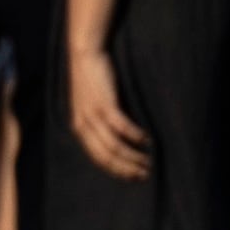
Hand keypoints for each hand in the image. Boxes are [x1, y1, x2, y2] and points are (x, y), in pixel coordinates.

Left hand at [67, 44, 152, 181]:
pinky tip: (146, 139)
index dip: (117, 171)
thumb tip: (121, 139)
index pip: (99, 159)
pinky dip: (135, 135)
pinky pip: (121, 126)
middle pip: (107, 157)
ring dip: (133, 156)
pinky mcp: (104, 103)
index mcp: (79, 128)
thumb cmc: (93, 78)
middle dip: (127, 169)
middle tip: (146, 174)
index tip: (135, 177)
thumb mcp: (92, 104)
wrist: (85, 53)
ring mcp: (93, 115)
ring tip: (149, 161)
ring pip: (114, 146)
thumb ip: (100, 122)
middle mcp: (83, 125)